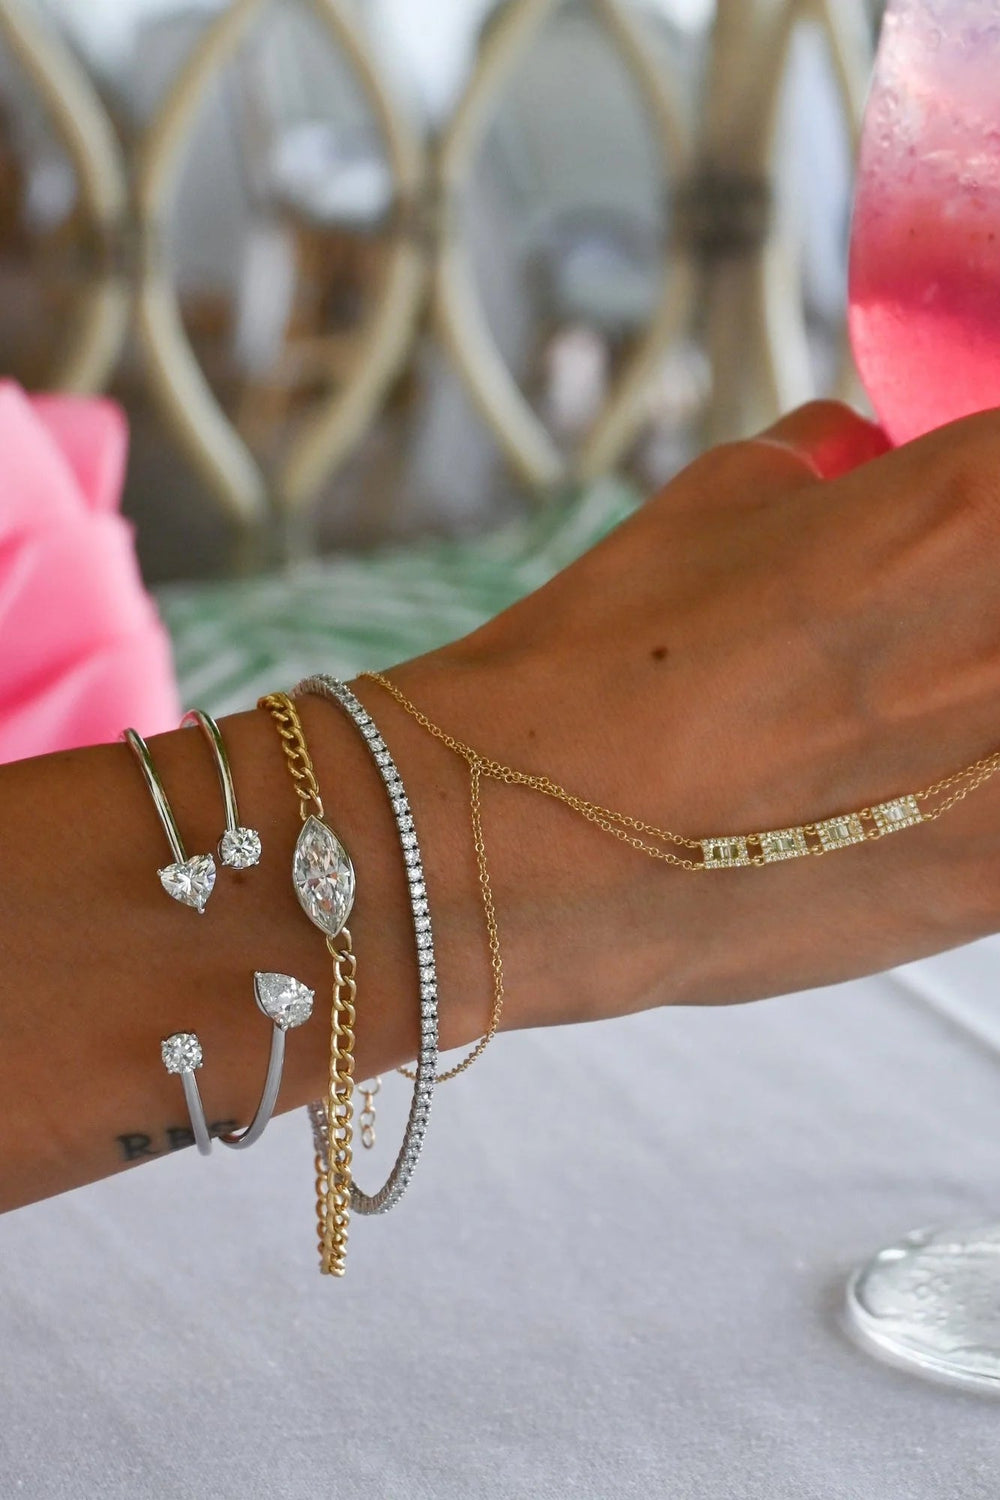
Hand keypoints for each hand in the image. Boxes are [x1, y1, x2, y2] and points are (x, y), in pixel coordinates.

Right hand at [381, 401, 999, 1032]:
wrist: (516, 847)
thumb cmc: (594, 668)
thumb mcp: (709, 509)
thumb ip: (823, 465)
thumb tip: (863, 451)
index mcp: (966, 505)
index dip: (997, 487)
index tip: (968, 509)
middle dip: (988, 590)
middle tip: (946, 609)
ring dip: (982, 687)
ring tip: (923, 693)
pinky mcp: (990, 894)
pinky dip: (987, 785)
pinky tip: (929, 782)